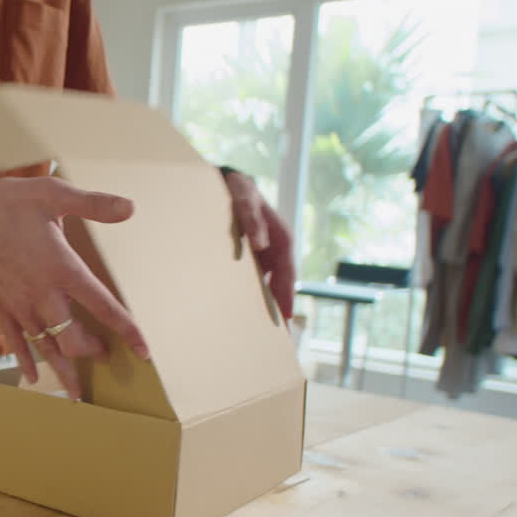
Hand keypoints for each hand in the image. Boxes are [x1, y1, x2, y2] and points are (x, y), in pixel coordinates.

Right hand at [0, 176, 148, 399]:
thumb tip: (130, 208)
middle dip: (93, 352)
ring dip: (64, 370)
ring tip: (77, 393)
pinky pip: (15, 342)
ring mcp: (19, 306)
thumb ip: (94, 204)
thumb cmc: (6, 204)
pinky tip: (34, 377)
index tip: (143, 350)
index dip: (127, 330)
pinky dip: (26, 361)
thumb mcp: (53, 195)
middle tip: (107, 358)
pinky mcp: (0, 308)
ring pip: (46, 349)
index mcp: (62, 270)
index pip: (103, 307)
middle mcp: (43, 296)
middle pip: (73, 340)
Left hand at [222, 170, 294, 319]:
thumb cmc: (238, 190)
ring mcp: (266, 255)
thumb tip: (260, 244)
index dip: (285, 297)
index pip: (287, 275)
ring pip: (269, 284)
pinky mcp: (253, 257)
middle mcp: (277, 249)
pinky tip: (243, 311)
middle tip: (277, 335)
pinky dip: (253, 295)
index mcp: (281, 239)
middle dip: (278, 308)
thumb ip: (251, 219)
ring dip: (267, 305)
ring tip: (262, 332)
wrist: (229, 182)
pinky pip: (256, 280)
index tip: (285, 318)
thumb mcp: (244, 199)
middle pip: (280, 284)